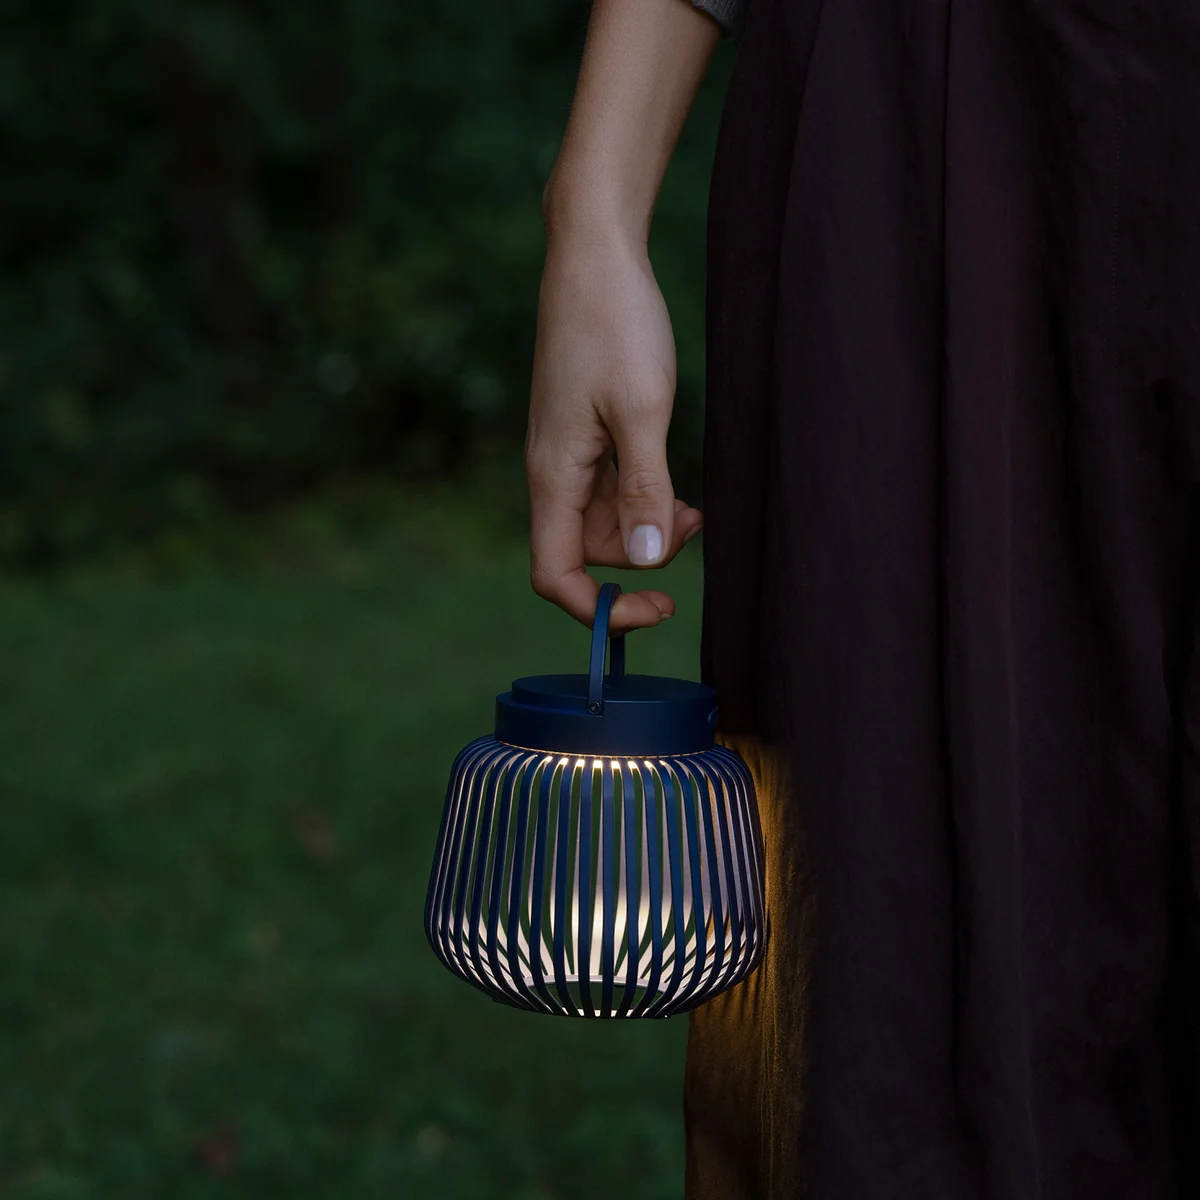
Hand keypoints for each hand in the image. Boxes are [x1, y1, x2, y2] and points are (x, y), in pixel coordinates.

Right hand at [525, 226, 703, 635]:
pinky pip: (613, 490)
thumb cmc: (614, 324)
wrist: (596, 254)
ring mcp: (569, 456)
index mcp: (554, 476)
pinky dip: (646, 497)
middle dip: (643, 555)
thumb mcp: (641, 411)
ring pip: (607, 525)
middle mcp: (553, 474)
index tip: (660, 606)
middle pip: (591, 553)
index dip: (602, 608)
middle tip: (696, 521)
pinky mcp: (587, 437)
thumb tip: (644, 563)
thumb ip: (645, 491)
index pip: (556, 576)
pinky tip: (677, 483)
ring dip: (650, 525)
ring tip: (696, 504)